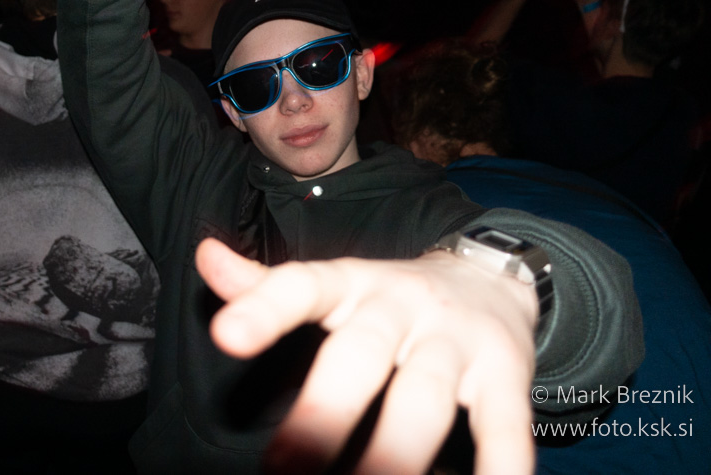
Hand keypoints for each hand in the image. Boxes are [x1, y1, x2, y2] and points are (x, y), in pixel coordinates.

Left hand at [195, 238, 538, 474]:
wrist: (494, 276)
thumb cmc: (390, 296)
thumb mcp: (333, 283)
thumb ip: (267, 285)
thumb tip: (206, 258)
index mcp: (352, 284)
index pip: (303, 285)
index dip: (265, 307)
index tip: (226, 337)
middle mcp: (402, 306)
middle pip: (360, 353)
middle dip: (323, 410)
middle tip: (284, 468)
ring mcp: (457, 341)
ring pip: (424, 398)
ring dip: (393, 454)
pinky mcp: (507, 374)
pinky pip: (505, 425)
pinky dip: (498, 465)